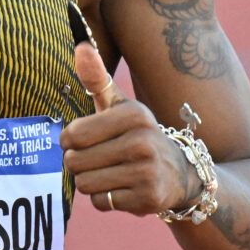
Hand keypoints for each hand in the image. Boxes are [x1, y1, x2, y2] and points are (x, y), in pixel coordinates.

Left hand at [61, 41, 194, 215]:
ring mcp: (147, 171)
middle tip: (99, 160)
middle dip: (79, 164)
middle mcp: (142, 141)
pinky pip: (101, 202)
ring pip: (85, 184)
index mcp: (132, 114)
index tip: (84, 140)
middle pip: (75, 162)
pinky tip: (123, 188)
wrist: (180, 173)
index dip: (69, 142)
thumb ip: (96, 78)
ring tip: (111, 173)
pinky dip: (106, 199)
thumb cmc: (137, 135)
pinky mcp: (148, 198)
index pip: (72, 135)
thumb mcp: (119, 106)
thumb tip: (81, 46)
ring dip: (91, 182)